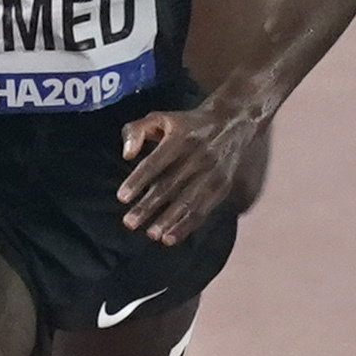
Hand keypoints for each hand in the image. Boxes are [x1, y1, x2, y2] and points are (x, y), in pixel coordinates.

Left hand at [118, 93, 265, 244]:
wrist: (233, 122)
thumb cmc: (186, 124)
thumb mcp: (160, 117)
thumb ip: (136, 131)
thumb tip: (127, 154)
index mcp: (181, 137)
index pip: (156, 162)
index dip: (138, 180)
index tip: (122, 197)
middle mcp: (198, 155)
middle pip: (170, 185)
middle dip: (149, 206)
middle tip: (129, 223)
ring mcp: (212, 173)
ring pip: (187, 201)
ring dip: (168, 220)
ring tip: (151, 234)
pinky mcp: (221, 186)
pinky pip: (203, 210)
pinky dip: (186, 226)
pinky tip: (170, 238)